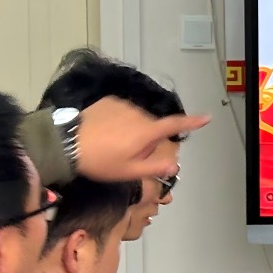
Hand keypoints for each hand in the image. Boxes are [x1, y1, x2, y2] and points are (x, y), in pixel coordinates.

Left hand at [74, 96, 211, 181]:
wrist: (65, 143)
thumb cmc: (99, 161)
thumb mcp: (128, 171)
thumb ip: (154, 168)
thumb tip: (175, 165)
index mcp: (145, 132)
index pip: (174, 126)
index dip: (192, 122)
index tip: (206, 117)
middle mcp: (138, 115)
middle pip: (152, 127)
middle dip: (146, 139)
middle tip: (127, 155)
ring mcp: (123, 105)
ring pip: (136, 119)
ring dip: (131, 130)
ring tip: (111, 144)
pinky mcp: (109, 101)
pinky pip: (122, 111)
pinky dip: (118, 120)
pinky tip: (104, 131)